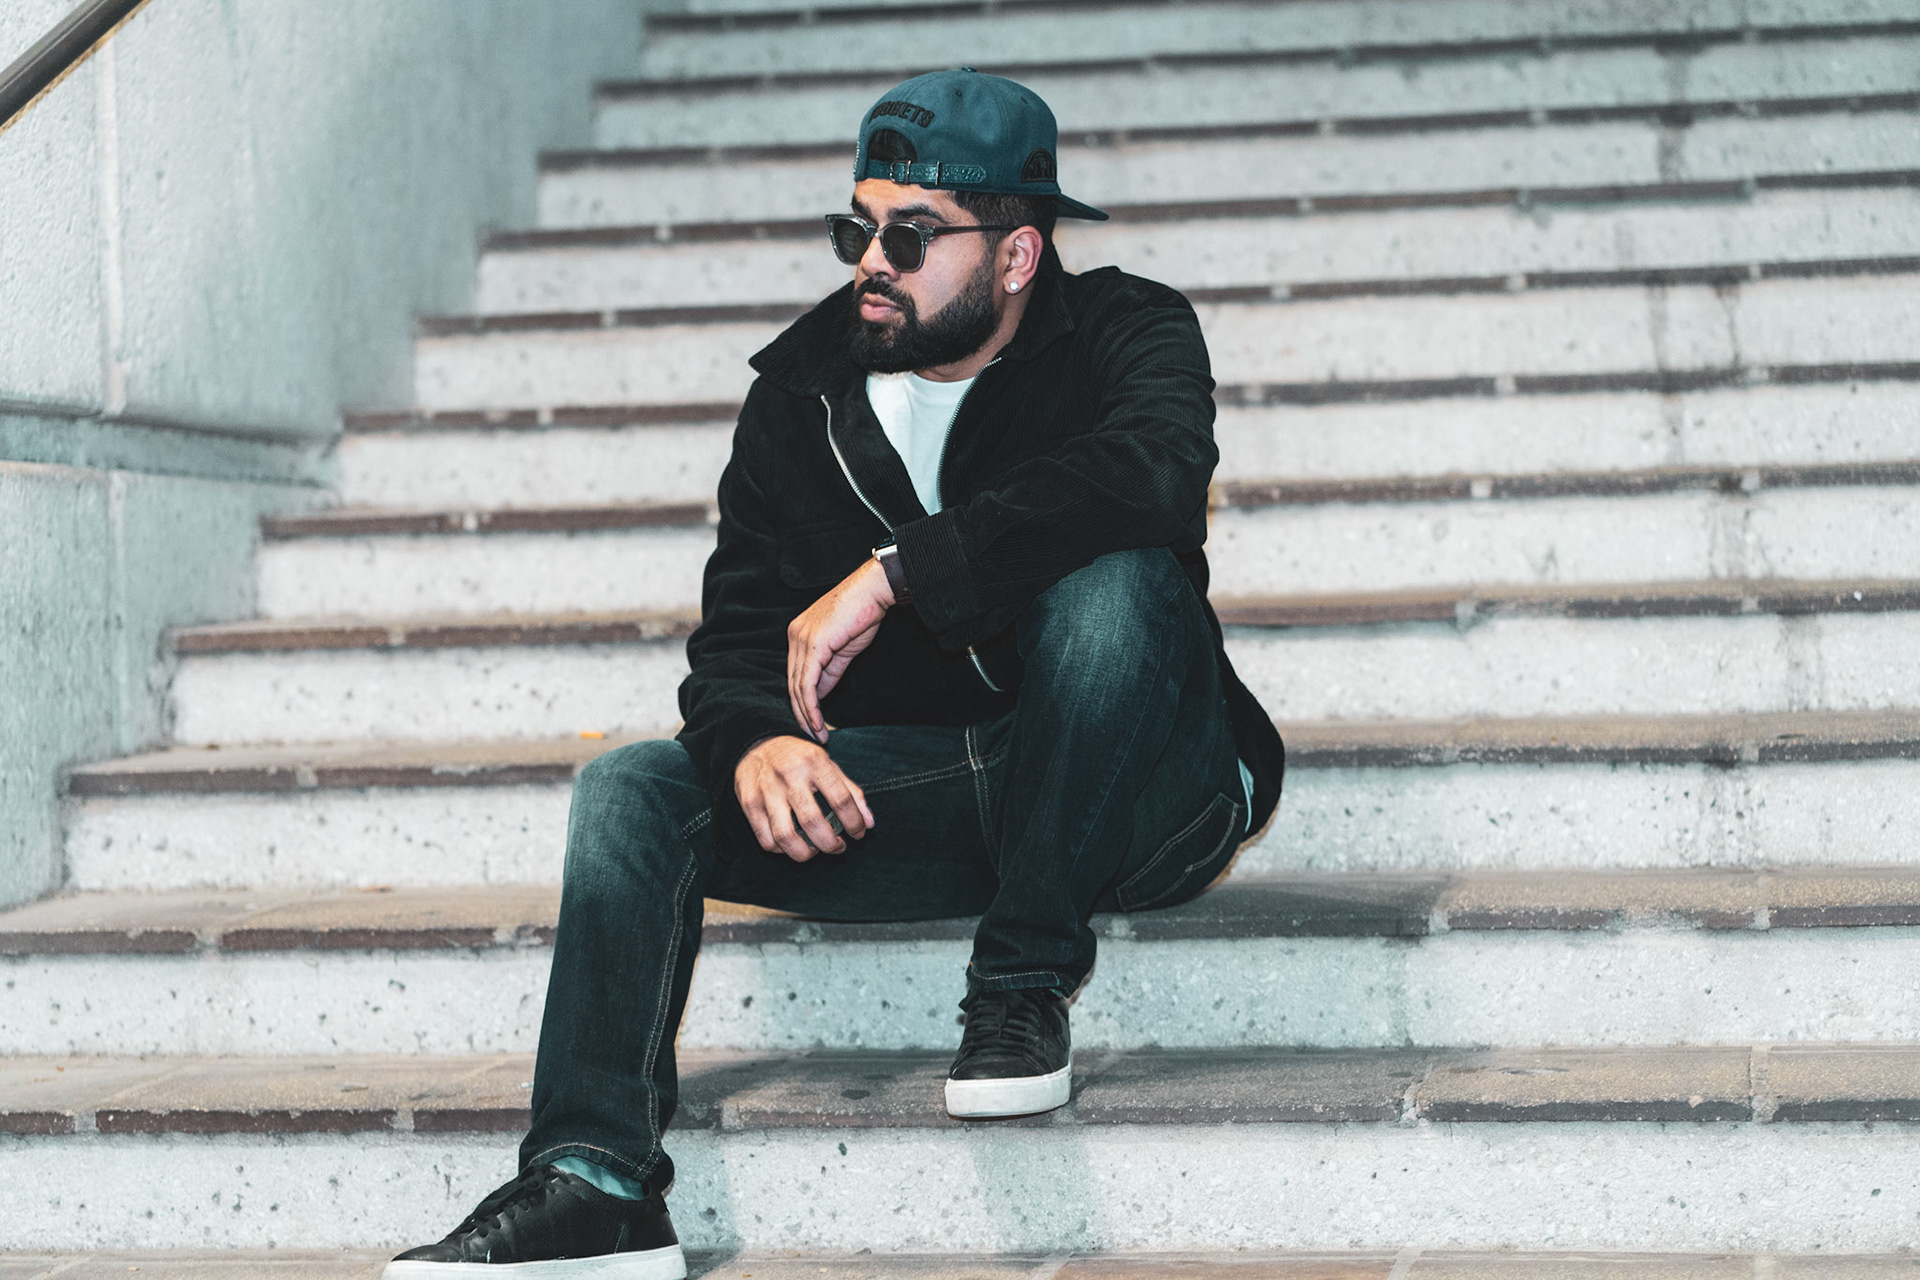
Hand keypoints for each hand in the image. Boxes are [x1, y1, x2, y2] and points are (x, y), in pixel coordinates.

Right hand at [733, 735, 874, 860]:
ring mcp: (767, 791)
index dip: (854, 822)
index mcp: (814, 762)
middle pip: (813, 822)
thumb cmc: (799, 758)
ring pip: (785, 837)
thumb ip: (851, 792)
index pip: (841, 799)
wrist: (756, 743)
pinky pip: (766, 839)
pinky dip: (781, 850)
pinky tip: (792, 845)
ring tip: (815, 850)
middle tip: (838, 848)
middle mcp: (789, 776)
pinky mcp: (749, 804)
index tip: (859, 833)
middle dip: (830, 844)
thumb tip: (868, 824)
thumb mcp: (828, 765)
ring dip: (805, 853)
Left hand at [787, 556, 894, 741]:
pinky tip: (818, 721)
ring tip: (817, 734)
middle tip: (811, 734)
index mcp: (798, 634)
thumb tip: (820, 695)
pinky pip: (807, 683)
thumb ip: (829, 671)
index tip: (811, 721)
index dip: (802, 701)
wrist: (873, 591)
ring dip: (806, 714)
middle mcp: (795, 636)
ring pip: (798, 686)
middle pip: (792, 683)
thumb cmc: (862, 614)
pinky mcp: (813, 645)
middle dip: (801, 712)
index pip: (795, 674)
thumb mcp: (843, 649)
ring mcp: (801, 639)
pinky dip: (811, 705)